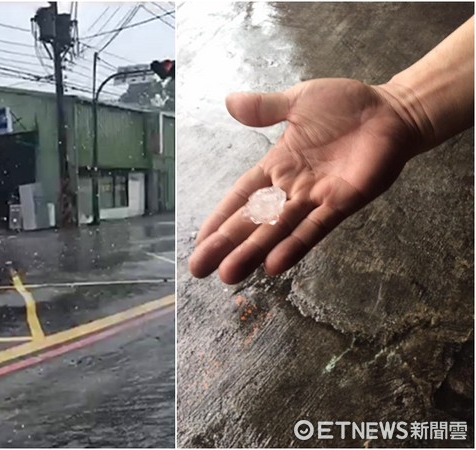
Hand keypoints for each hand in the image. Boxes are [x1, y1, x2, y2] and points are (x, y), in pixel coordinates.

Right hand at [189, 78, 427, 283]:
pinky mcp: (341, 204)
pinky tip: (273, 266)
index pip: (240, 196)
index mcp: (276, 165)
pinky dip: (295, 246)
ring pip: (277, 230)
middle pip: (252, 220)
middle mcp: (290, 187)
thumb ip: (265, 109)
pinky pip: (314, 228)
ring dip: (253, 252)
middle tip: (200, 269)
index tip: (200, 240)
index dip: (220, 217)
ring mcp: (314, 199)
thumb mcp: (298, 101)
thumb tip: (228, 101)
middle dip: (227, 244)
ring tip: (229, 275)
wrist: (390, 111)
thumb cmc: (345, 106)